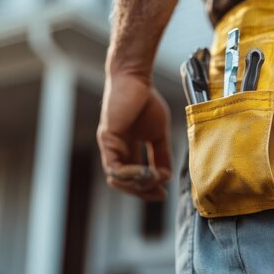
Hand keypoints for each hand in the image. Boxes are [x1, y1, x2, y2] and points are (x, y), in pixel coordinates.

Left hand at [97, 73, 171, 200]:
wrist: (136, 79)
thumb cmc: (146, 101)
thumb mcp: (158, 134)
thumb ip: (161, 155)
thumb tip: (165, 177)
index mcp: (128, 150)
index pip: (135, 178)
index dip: (148, 189)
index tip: (163, 194)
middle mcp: (117, 151)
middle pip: (125, 183)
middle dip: (142, 192)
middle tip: (158, 194)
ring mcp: (110, 147)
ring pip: (118, 178)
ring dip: (137, 184)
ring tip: (153, 179)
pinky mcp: (107, 140)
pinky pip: (114, 166)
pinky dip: (129, 174)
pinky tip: (143, 172)